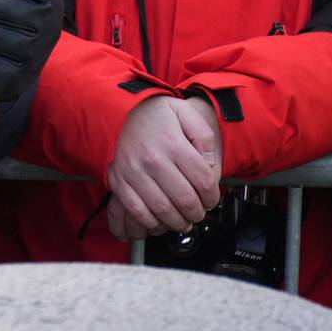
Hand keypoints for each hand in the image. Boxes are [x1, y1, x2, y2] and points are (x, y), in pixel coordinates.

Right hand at [105, 95, 222, 239]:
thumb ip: (205, 138)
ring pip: (162, 209)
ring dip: (178, 222)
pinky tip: (160, 221)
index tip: (211, 200)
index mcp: (173, 144)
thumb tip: (210, 166)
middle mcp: (152, 158)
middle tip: (199, 213)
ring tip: (183, 221)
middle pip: (185, 199)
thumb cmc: (158, 114)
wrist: (124, 109)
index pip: (203, 181)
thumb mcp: (188, 114)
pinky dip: (151, 222)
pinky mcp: (118, 178)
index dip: (212, 197)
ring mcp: (133, 170)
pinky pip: (136, 209)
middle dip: (197, 213)